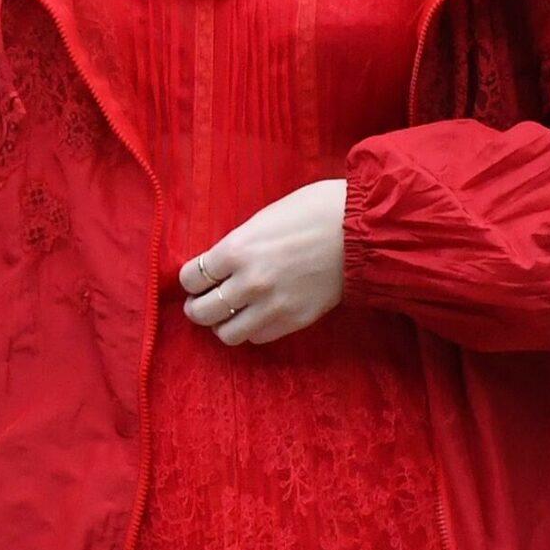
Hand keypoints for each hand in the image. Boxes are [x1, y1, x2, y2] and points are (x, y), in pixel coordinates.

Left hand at [180, 179, 348, 346]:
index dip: (190, 280)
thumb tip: (218, 265)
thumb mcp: (263, 219)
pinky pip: (258, 337)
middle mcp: (249, 283)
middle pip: (201, 312)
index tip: (196, 280)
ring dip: (223, 324)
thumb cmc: (312, 212)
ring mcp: (271, 306)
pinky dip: (252, 329)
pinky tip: (258, 315)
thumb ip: (237, 246)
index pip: (191, 278)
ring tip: (230, 314)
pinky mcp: (293, 321)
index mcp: (236, 250)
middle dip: (197, 307)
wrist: (360, 231)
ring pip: (226, 334)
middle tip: (203, 302)